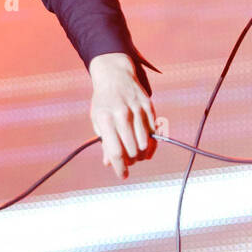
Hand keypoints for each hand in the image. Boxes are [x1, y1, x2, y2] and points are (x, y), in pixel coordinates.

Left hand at [88, 52, 157, 179]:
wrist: (115, 75)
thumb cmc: (103, 101)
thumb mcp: (97, 120)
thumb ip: (104, 141)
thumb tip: (109, 163)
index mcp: (105, 119)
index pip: (115, 151)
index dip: (120, 167)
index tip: (123, 176)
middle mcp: (122, 115)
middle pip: (132, 149)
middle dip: (132, 160)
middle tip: (130, 161)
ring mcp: (137, 110)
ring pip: (145, 142)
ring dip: (143, 154)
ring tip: (138, 155)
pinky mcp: (148, 107)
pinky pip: (154, 131)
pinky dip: (151, 143)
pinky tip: (147, 146)